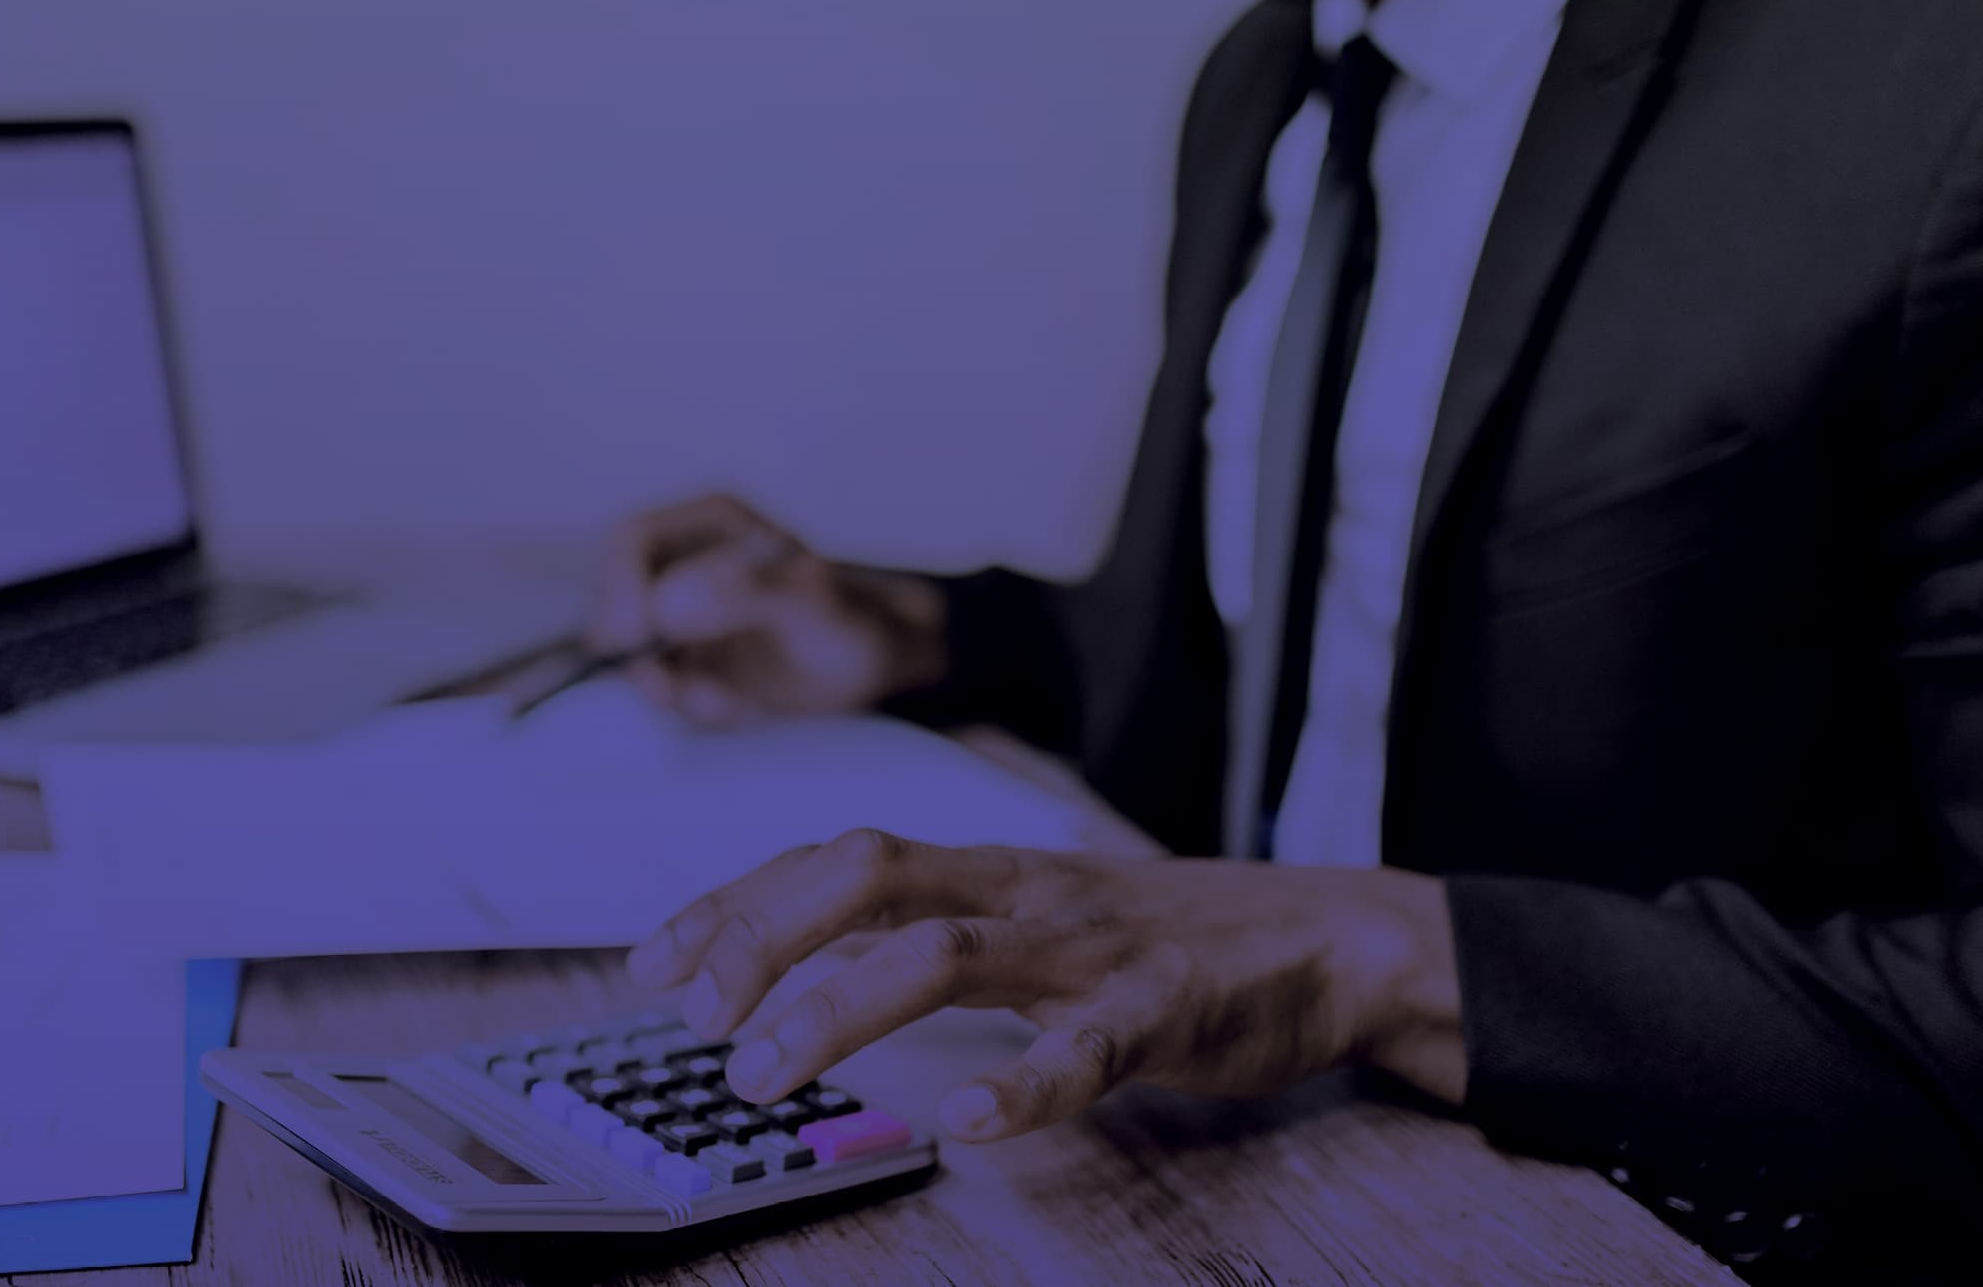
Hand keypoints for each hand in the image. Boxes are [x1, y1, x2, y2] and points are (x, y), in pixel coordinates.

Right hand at [587, 494, 948, 726]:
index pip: (631, 540)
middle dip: (644, 655)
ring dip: (673, 689)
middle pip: (617, 601)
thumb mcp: (811, 604)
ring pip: (634, 653)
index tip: (636, 641)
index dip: (619, 588)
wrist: (875, 666)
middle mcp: (686, 562)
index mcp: (711, 523)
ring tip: (731, 702)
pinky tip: (739, 707)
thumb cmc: (852, 620)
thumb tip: (669, 604)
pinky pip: (661, 688)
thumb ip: (746, 594)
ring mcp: (681, 614)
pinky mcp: (687, 660)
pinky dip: (692, 705)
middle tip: (682, 691)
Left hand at [624, 830, 1466, 1141]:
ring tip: (766, 1070)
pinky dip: (1022, 1083)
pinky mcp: (1163, 1005)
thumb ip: (935, 927)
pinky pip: (1086, 1044)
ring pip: (946, 952)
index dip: (734, 903)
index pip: (832, 861)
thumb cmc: (1165, 936)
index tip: (653, 962)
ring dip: (838, 1007)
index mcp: (985, 869)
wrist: (1329, 935)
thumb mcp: (1032, 914)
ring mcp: (1091, 944)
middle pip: (866, 876)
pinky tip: (965, 1121)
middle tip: (694, 1016)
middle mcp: (1021, 888)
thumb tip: (808, 967)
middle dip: (761, 935)